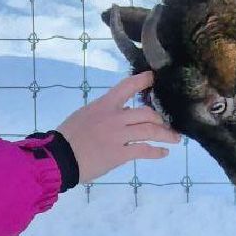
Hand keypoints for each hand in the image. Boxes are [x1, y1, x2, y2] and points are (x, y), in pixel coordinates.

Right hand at [55, 72, 180, 183]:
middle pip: (146, 113)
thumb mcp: (84, 115)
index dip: (142, 81)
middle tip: (167, 124)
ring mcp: (118, 135)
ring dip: (166, 135)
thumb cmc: (68, 137)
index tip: (153, 77)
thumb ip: (104, 113)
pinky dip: (157, 152)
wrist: (60, 157)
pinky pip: (144, 150)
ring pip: (150, 131)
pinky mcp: (120, 154)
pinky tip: (163, 153)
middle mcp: (114, 117)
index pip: (126, 87)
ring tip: (175, 138)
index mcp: (104, 105)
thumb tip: (121, 113)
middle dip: (160, 119)